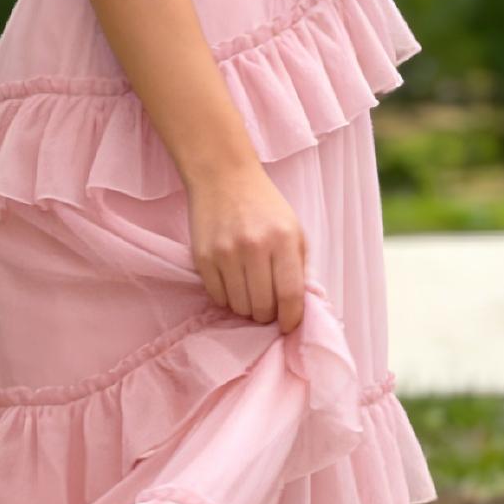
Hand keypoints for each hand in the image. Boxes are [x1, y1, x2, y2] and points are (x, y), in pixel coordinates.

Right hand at [186, 161, 307, 333]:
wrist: (223, 177)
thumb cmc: (264, 206)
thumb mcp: (294, 229)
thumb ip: (299, 266)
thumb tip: (298, 306)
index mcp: (284, 240)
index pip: (290, 295)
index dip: (291, 319)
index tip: (289, 325)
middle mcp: (254, 247)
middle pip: (263, 306)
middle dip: (267, 315)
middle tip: (268, 308)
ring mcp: (226, 253)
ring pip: (239, 306)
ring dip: (246, 308)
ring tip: (249, 293)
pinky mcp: (203, 257)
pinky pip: (217, 296)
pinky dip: (227, 298)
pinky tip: (232, 284)